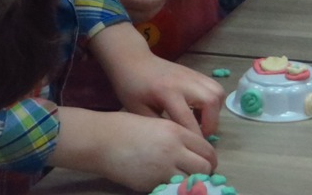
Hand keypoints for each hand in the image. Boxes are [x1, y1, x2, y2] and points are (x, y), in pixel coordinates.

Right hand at [54, 108, 215, 190]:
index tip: (205, 163)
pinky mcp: (152, 183)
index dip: (209, 159)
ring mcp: (164, 168)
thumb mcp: (155, 123)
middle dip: (205, 173)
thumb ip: (175, 136)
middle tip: (198, 175)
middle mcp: (174, 149)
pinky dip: (174, 188)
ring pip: (193, 182)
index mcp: (176, 131)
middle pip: (205, 167)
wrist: (102, 139)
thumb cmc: (125, 127)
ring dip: (192, 183)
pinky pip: (173, 189)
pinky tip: (167, 183)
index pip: (206, 149)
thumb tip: (190, 151)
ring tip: (184, 181)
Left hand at [89, 23, 223, 136]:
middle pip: (211, 102)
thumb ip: (160, 126)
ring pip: (217, 92)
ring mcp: (192, 75)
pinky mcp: (194, 73)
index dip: (193, 139)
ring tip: (200, 120)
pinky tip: (198, 109)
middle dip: (211, 124)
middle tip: (199, 133)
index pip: (188, 120)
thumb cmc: (131, 87)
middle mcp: (184, 82)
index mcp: (167, 92)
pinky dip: (212, 101)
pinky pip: (214, 87)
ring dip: (214, 111)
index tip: (191, 149)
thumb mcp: (139, 111)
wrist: (132, 60)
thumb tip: (180, 141)